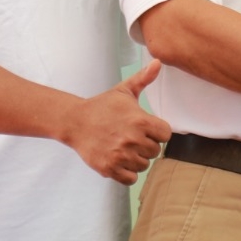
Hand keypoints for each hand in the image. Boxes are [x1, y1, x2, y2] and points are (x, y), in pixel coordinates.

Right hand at [62, 60, 173, 184]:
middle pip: (155, 151)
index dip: (158, 132)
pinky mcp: (109, 169)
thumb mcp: (124, 91)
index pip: (166, 134)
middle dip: (147, 145)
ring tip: (124, 147)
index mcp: (140, 121)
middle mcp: (132, 140)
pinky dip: (127, 172)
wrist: (75, 122)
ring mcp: (120, 156)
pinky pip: (131, 178)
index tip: (147, 128)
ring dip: (137, 159)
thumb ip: (143, 78)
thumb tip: (158, 62)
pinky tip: (120, 160)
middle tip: (132, 137)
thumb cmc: (102, 106)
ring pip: (144, 165)